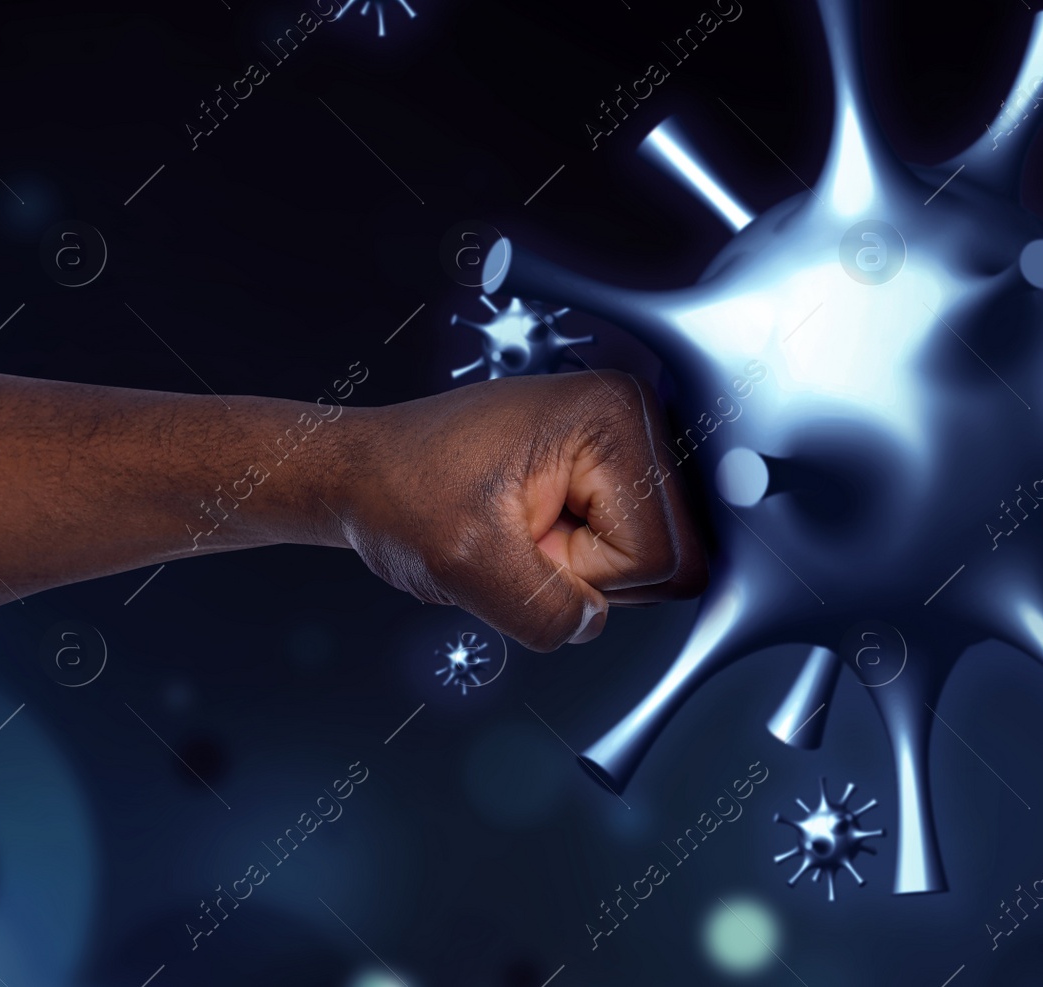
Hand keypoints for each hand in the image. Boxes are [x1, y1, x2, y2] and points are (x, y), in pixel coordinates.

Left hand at [335, 371, 707, 650]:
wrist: (367, 473)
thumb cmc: (401, 492)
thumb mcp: (462, 563)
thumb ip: (541, 610)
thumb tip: (592, 625)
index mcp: (617, 417)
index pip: (659, 555)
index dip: (583, 572)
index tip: (520, 535)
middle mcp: (639, 419)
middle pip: (676, 559)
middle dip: (592, 572)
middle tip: (523, 536)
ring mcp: (630, 445)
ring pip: (658, 565)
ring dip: (585, 570)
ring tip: (525, 530)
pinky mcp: (616, 471)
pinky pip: (634, 555)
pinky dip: (582, 562)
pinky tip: (537, 529)